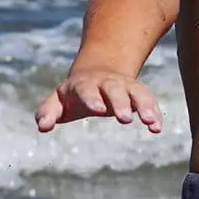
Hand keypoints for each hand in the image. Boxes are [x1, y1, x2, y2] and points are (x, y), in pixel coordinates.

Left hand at [35, 73, 162, 133]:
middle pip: (114, 90)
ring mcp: (125, 86)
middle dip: (119, 103)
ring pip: (136, 93)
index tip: (98, 109)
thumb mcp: (59, 100)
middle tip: (124, 118)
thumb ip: (48, 112)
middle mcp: (107, 83)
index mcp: (84, 84)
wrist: (98, 71)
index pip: (87, 90)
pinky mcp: (139, 93)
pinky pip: (149, 100)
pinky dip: (154, 113)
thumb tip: (42, 127)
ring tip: (149, 122)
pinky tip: (157, 128)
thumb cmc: (75, 93)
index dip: (92, 98)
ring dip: (143, 106)